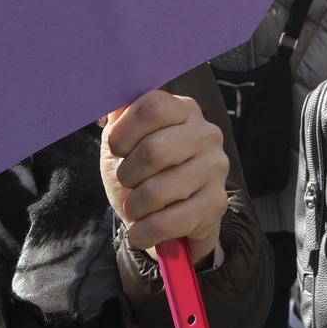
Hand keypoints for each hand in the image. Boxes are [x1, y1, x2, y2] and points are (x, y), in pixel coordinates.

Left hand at [101, 90, 229, 264]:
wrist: (171, 218)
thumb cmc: (144, 174)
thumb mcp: (127, 143)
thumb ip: (120, 118)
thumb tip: (110, 96)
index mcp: (184, 110)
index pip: (152, 107)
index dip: (124, 132)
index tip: (117, 150)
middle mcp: (206, 134)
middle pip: (153, 150)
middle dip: (127, 175)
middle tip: (127, 182)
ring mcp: (215, 168)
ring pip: (157, 190)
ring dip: (135, 206)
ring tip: (136, 207)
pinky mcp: (216, 203)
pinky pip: (168, 222)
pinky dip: (144, 232)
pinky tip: (141, 231)